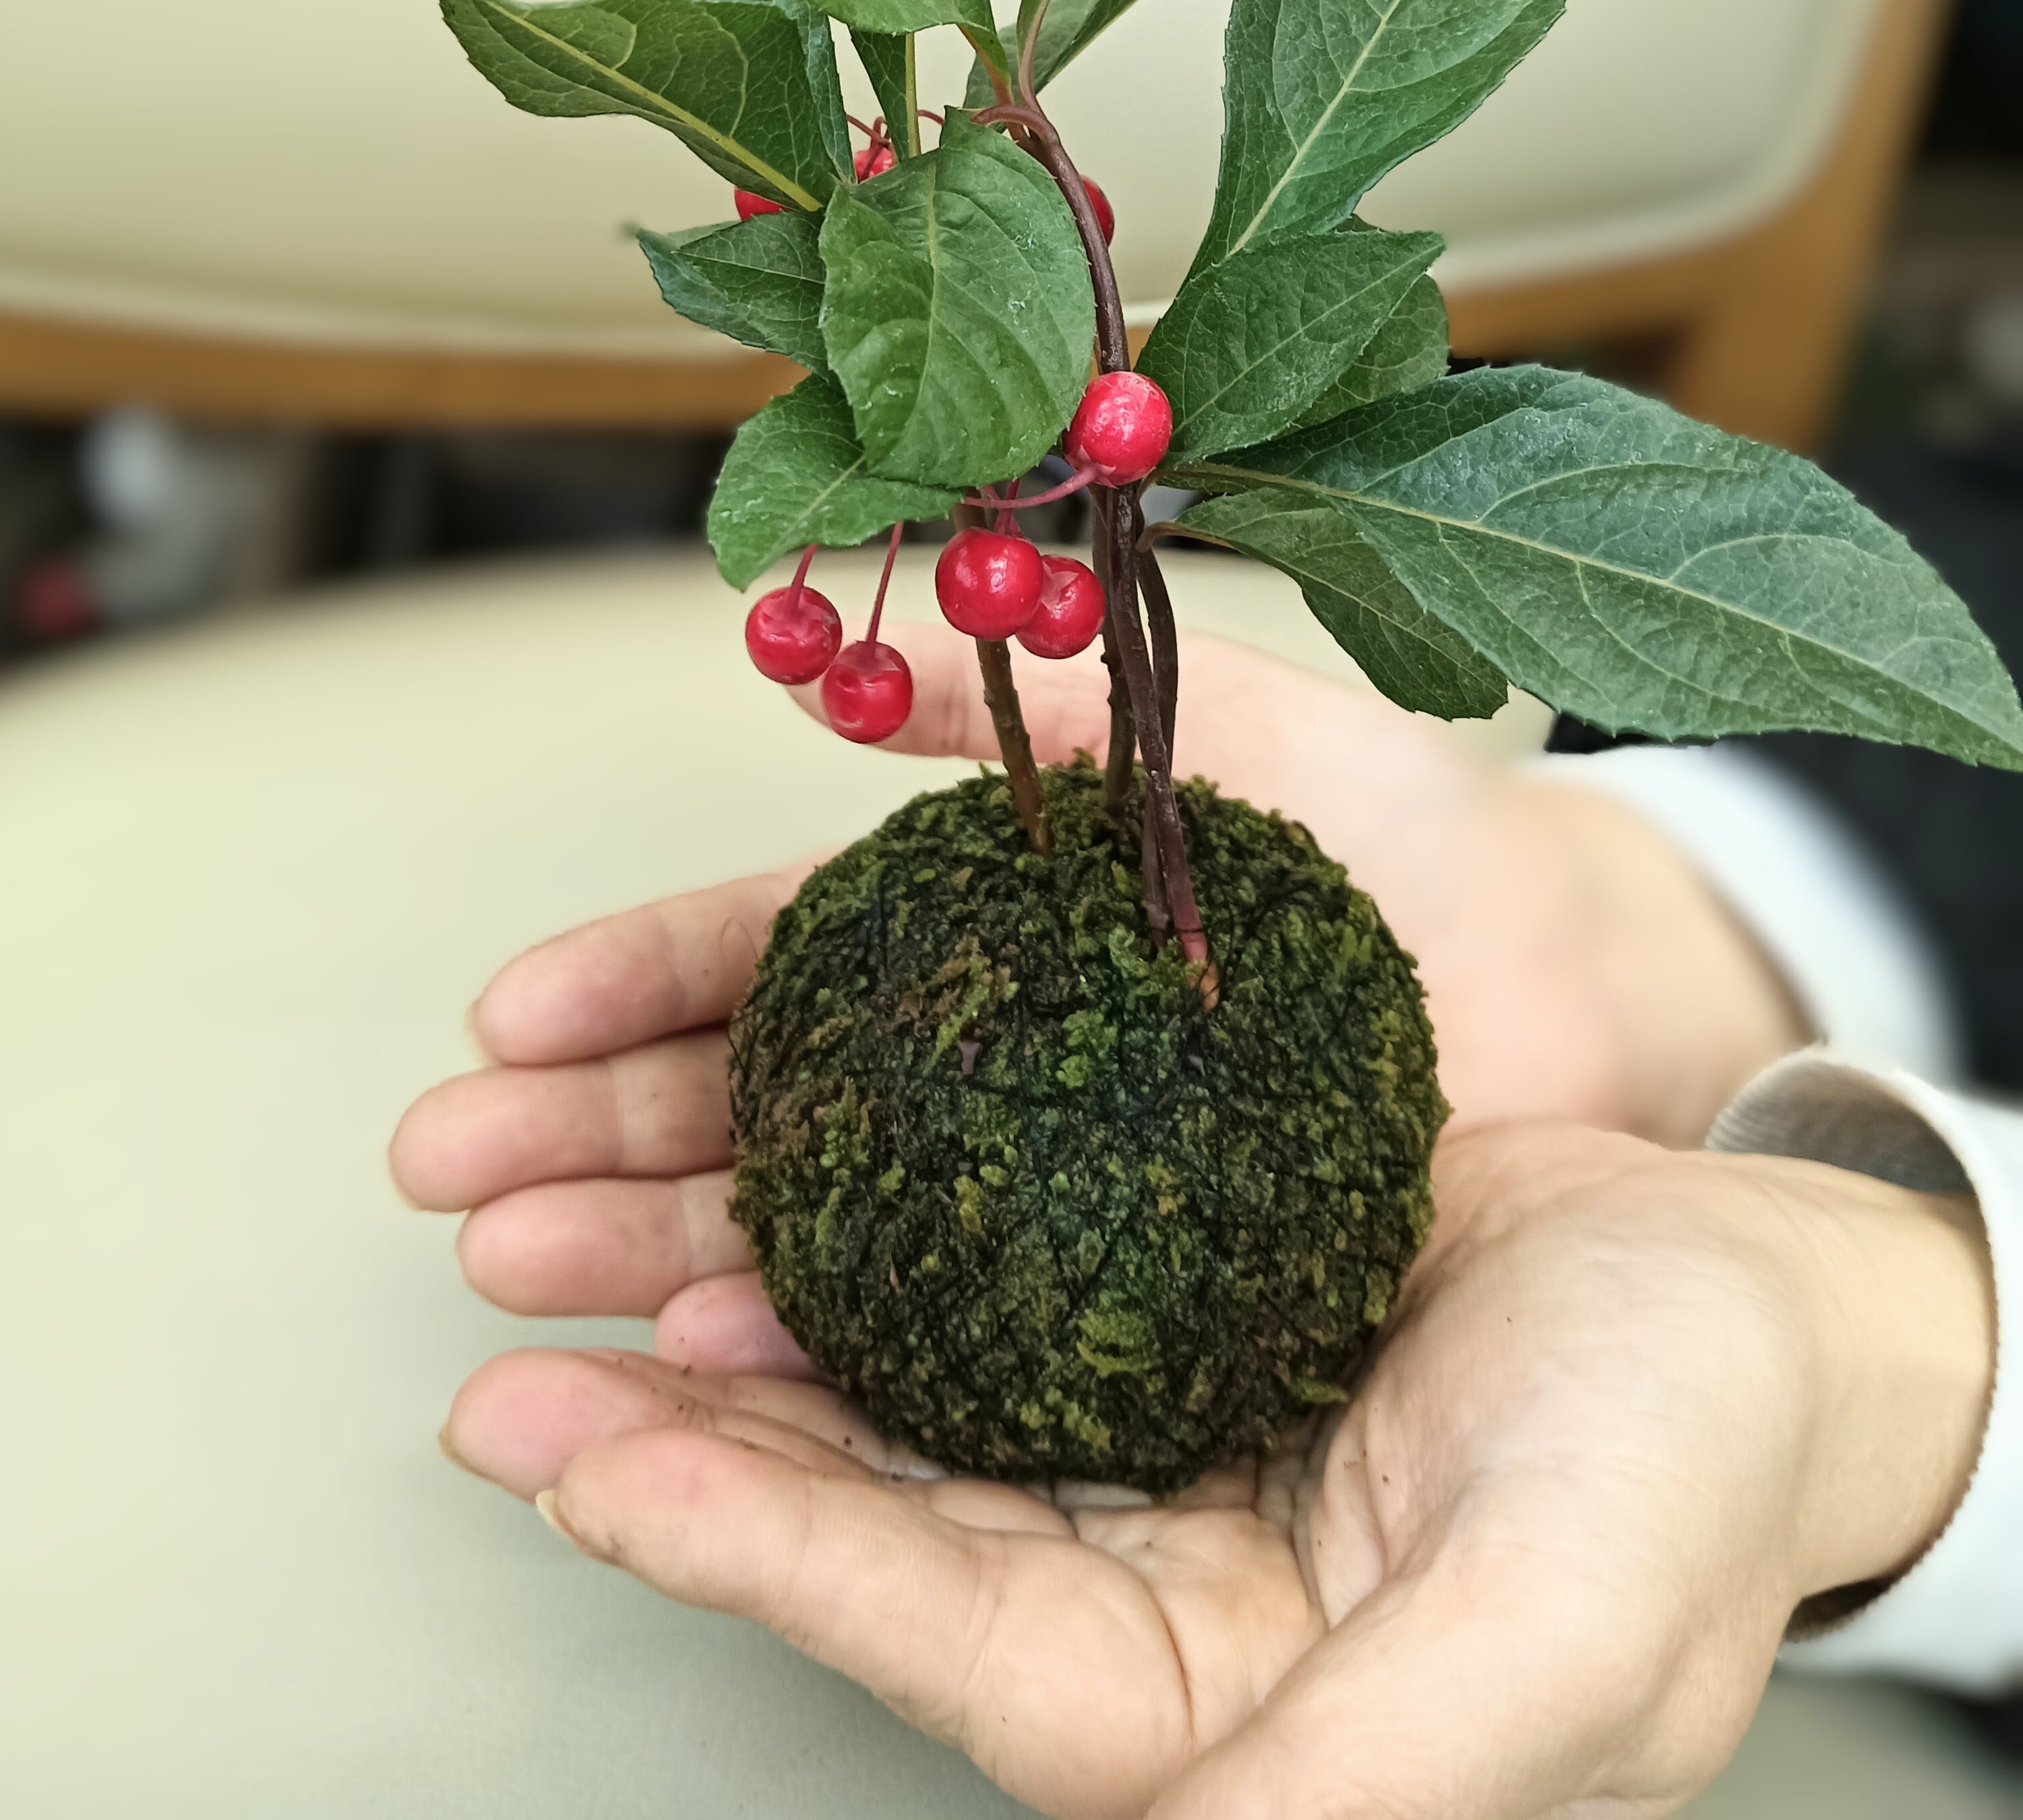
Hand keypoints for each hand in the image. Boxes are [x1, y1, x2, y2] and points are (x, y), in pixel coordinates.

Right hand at [391, 619, 1802, 1372]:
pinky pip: (942, 1347)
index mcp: (992, 922)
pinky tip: (709, 1381)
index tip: (510, 1020)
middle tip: (458, 1182)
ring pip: (815, 1235)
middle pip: (756, 1105)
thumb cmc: (1432, 846)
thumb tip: (840, 682)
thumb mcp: (1241, 731)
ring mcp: (1047, 1195)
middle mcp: (995, 1064)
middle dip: (591, 1143)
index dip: (638, 983)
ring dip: (656, 1263)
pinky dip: (814, 1368)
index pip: (776, 951)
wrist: (1605, 998)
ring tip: (527, 1291)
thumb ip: (1056, 706)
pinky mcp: (1122, 1315)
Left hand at [439, 1121, 1992, 1819]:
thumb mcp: (1557, 1621)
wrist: (1768, 1296)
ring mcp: (1135, 1415)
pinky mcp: (1155, 1274)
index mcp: (1204, 1701)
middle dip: (667, 1429)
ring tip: (545, 1226)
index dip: (755, 1550)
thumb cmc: (1694, 1463)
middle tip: (496, 1339)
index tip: (585, 1456)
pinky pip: (966, 1237)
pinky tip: (749, 1130)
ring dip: (716, 1297)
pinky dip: (851, 1190)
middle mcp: (1136, 1568)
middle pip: (864, 1501)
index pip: (936, 1636)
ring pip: (884, 1366)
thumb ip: (1364, 1773)